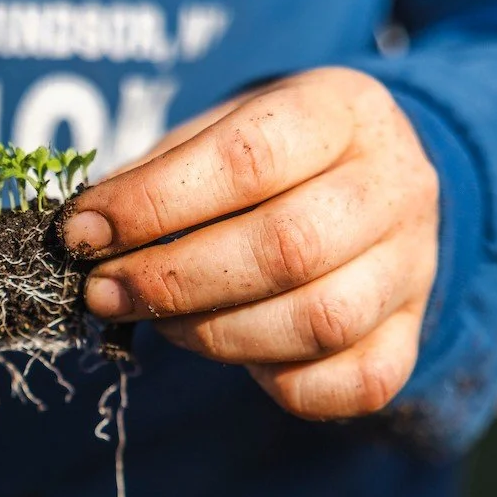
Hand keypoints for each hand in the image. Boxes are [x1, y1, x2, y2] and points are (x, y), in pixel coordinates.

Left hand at [65, 67, 439, 419]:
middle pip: (285, 248)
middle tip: (103, 293)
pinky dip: (281, 384)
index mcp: (340, 112)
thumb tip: (83, 233)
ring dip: (213, 335)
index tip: (82, 233)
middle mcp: (393, 186)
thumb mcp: (216, 131)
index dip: (152, 204)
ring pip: (317, 322)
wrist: (372, 182)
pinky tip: (237, 354)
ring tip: (160, 322)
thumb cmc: (268, 159)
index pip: (247, 160)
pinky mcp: (411, 334)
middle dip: (170, 281)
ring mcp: (413, 266)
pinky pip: (353, 383)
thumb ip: (155, 176)